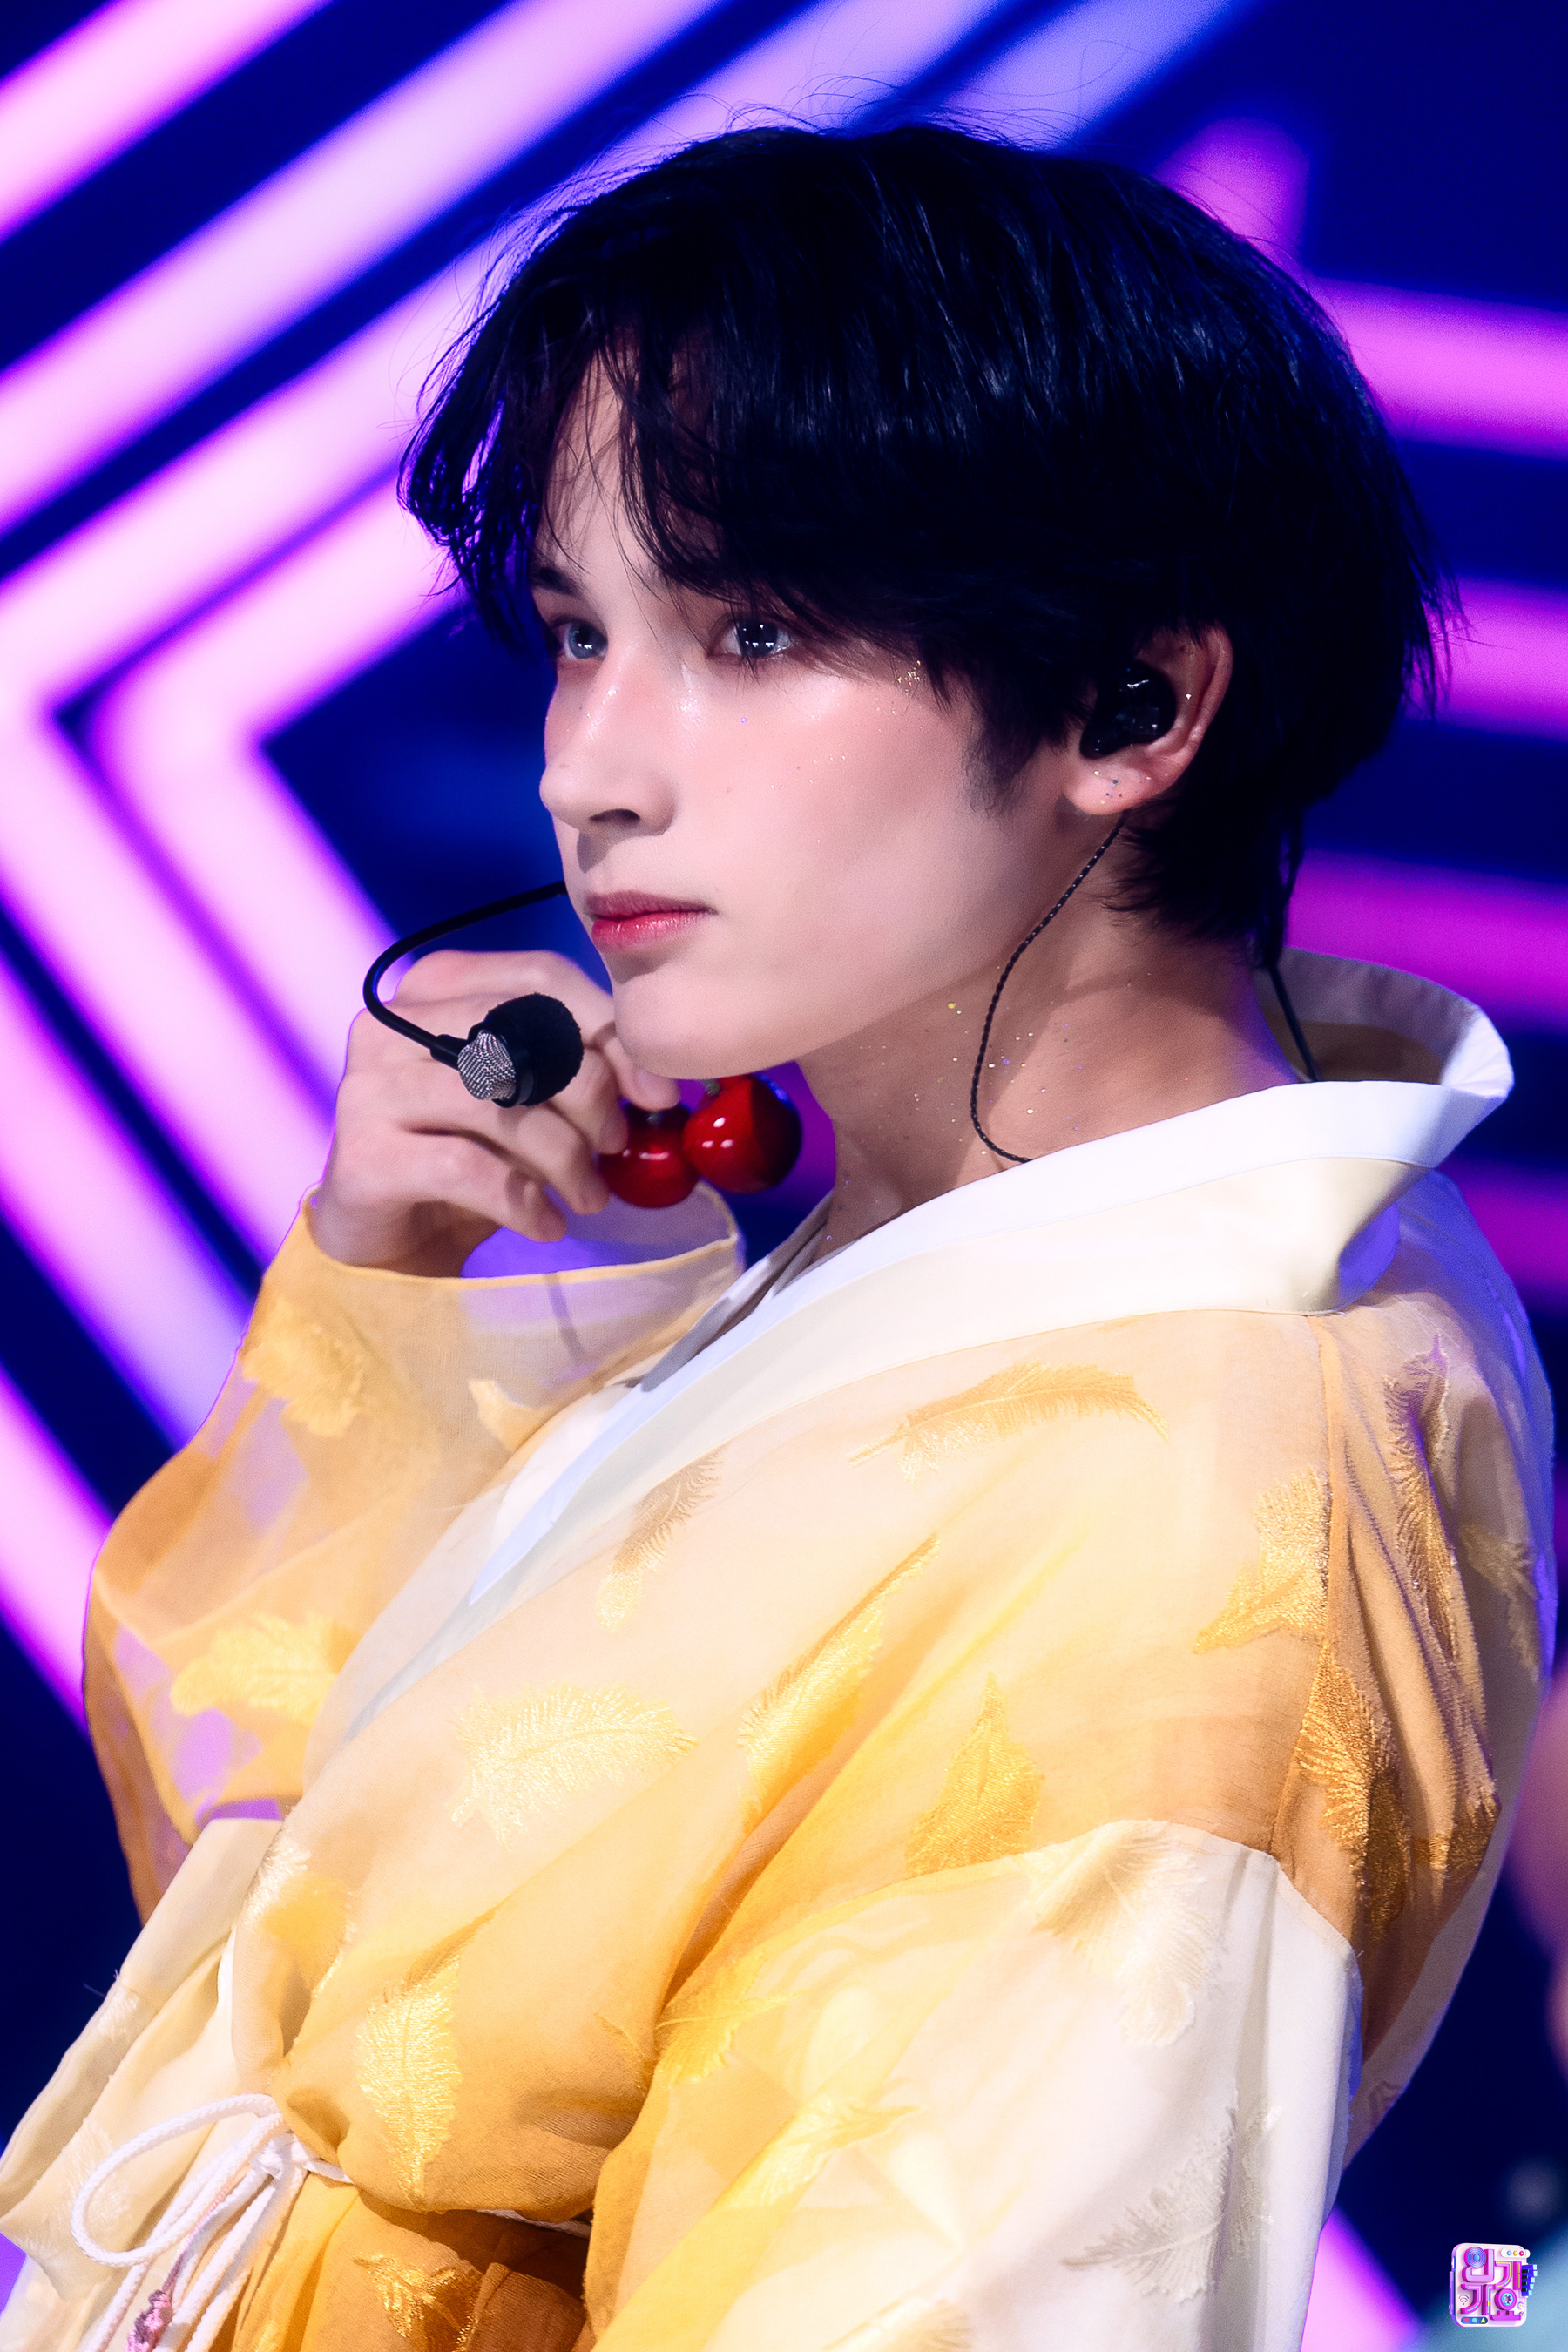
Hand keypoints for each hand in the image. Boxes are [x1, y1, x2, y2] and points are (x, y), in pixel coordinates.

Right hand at [311, 949, 679, 1274]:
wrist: (392, 1241)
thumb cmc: (470, 1160)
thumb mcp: (533, 1105)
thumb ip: (583, 1072)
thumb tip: (658, 1085)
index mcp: (437, 987)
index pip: (541, 979)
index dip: (611, 1032)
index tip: (657, 1094)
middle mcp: (392, 1023)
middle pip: (522, 1033)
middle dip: (590, 1093)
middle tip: (615, 1146)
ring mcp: (369, 1086)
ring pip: (498, 1103)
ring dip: (564, 1156)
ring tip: (589, 1197)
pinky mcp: (362, 1155)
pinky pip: (468, 1168)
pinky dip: (524, 1202)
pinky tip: (547, 1225)